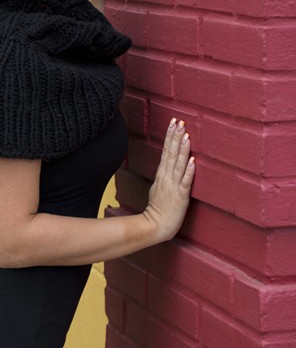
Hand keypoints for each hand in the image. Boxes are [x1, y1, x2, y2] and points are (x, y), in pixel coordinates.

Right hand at [143, 118, 195, 241]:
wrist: (155, 226)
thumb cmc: (157, 210)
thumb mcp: (156, 189)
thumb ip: (162, 177)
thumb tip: (166, 167)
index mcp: (161, 175)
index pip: (166, 151)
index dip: (170, 136)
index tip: (173, 122)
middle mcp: (167, 178)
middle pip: (171, 153)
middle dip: (175, 136)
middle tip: (180, 121)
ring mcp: (173, 187)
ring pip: (178, 164)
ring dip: (182, 149)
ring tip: (186, 135)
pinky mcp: (181, 197)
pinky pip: (185, 182)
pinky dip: (188, 171)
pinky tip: (192, 161)